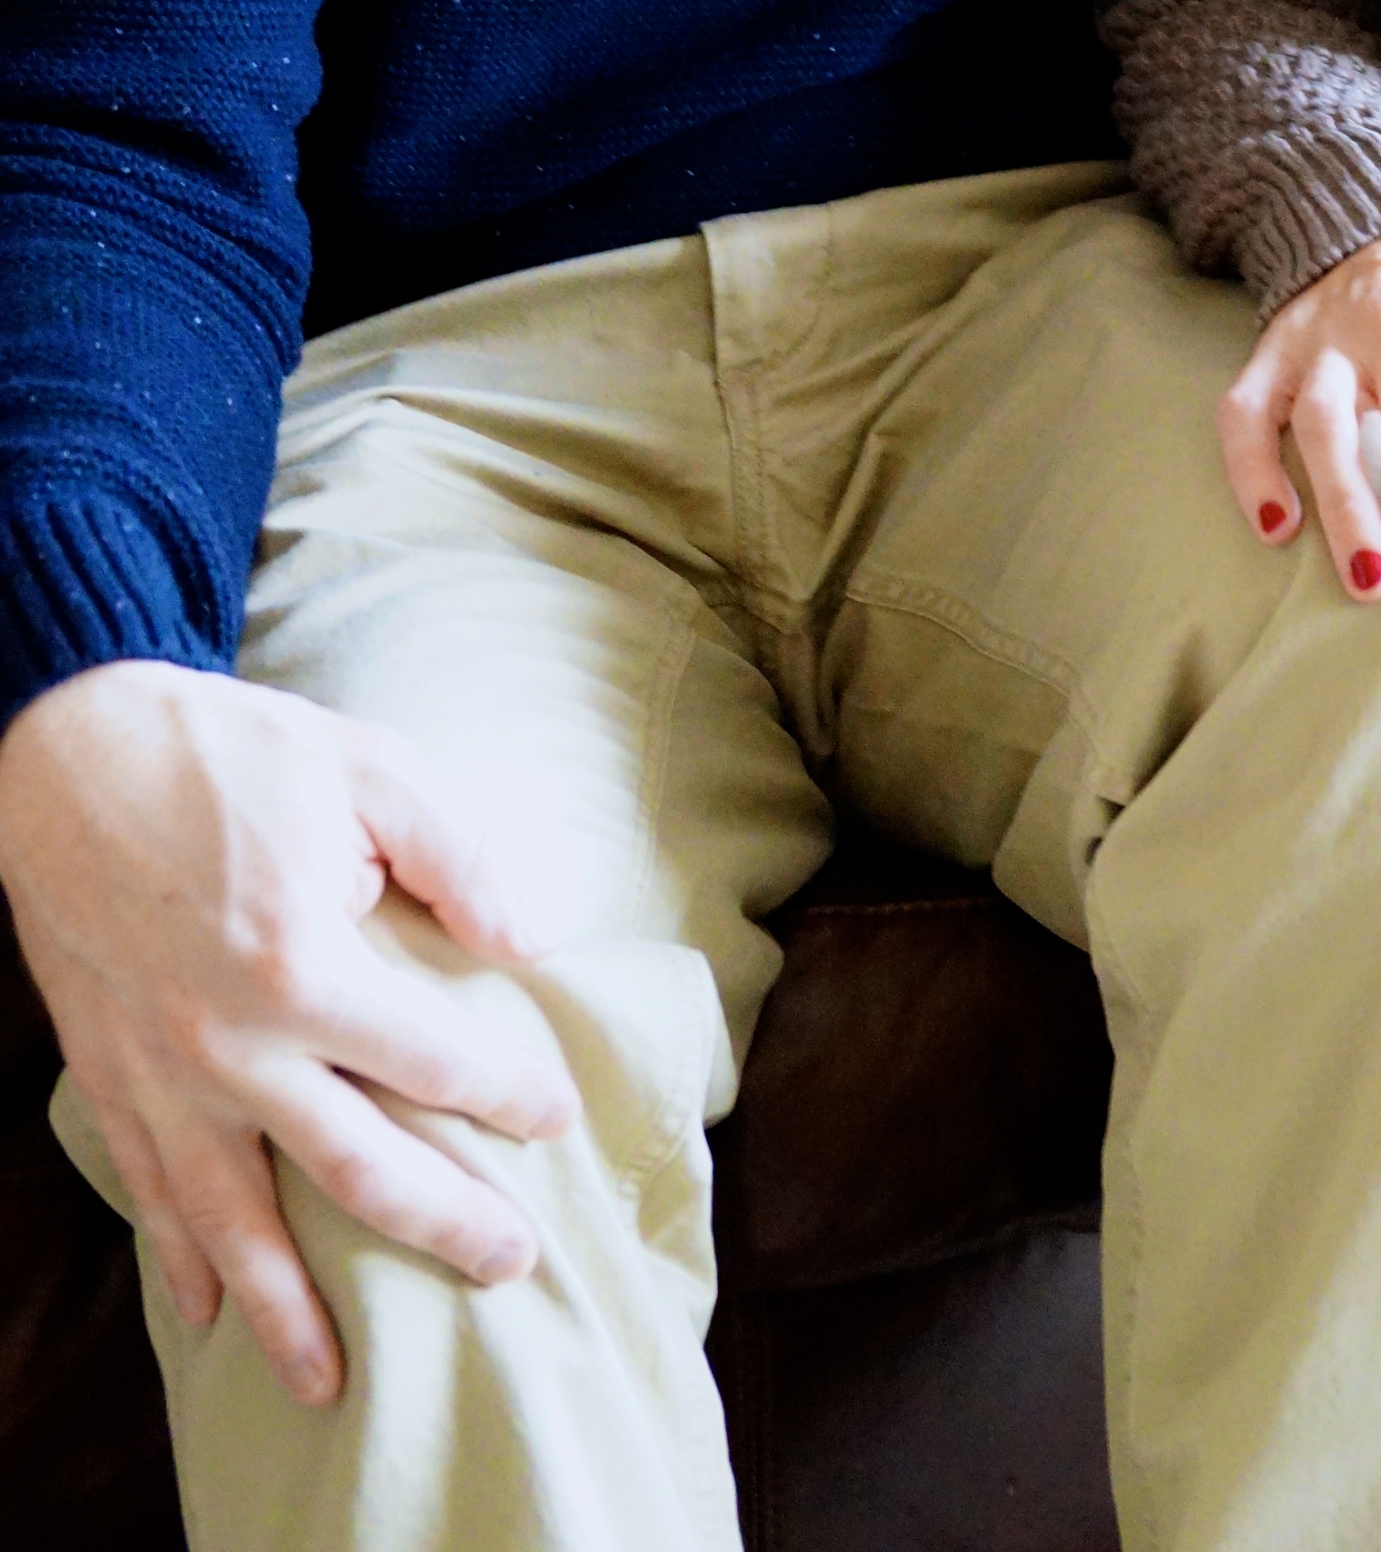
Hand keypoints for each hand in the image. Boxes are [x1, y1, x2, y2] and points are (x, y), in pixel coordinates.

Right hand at [0, 661, 579, 1407]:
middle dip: (442, 1224)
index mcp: (303, 966)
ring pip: (238, 1224)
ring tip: (334, 1381)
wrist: (70, 754)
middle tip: (509, 1264)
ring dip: (289, 1309)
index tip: (555, 1116)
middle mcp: (231, 1047)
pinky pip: (151, 1194)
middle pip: (358, 1168)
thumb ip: (457, 856)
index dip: (506, 1092)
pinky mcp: (109, 1081)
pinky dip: (181, 1262)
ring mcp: (163, 1077)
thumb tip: (526, 944)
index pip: (433, 1059)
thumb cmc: (229, 756)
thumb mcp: (366, 767)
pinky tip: (210, 1313)